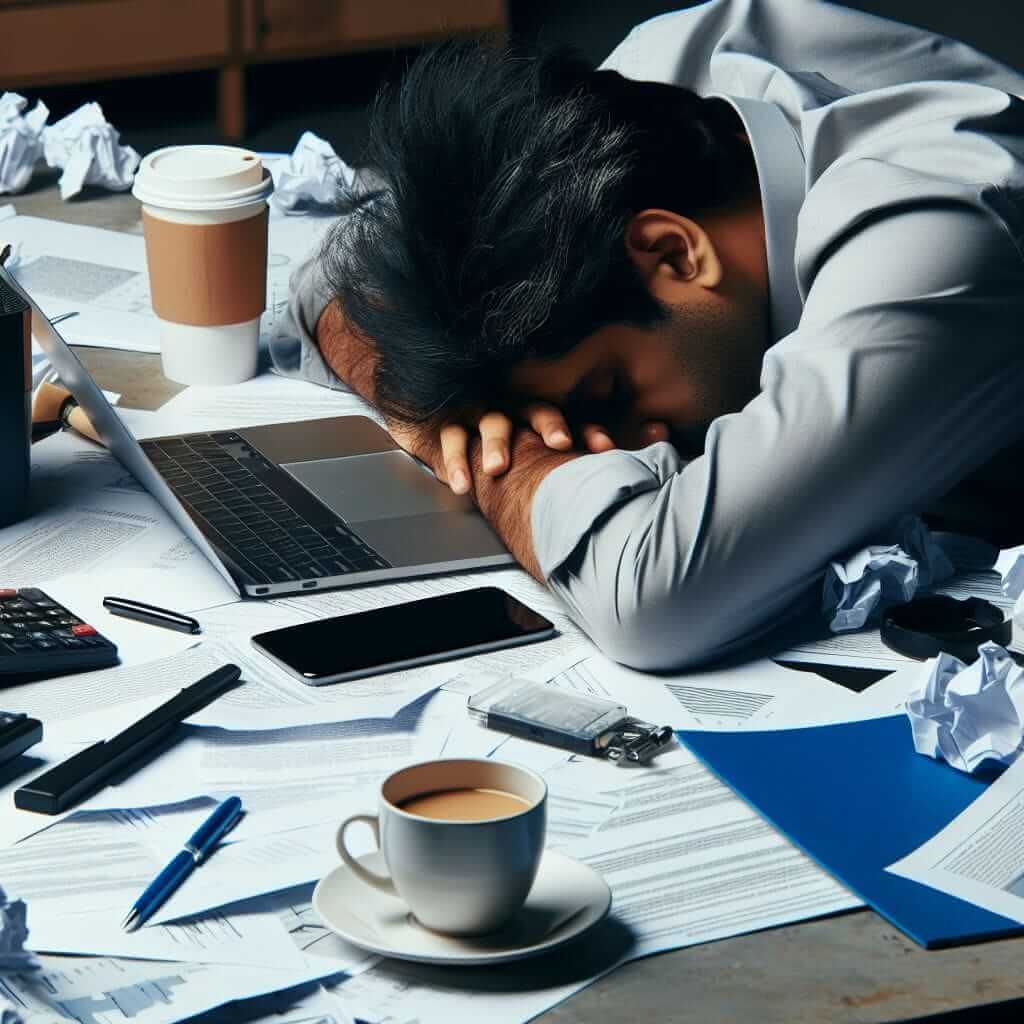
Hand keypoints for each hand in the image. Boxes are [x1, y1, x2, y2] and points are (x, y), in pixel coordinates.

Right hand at [436, 404, 668, 495]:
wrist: (467, 448)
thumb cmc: (526, 451)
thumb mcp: (568, 449)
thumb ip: (608, 443)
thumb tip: (661, 430)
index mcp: (550, 414)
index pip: (575, 417)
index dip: (591, 431)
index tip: (606, 449)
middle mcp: (520, 410)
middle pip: (535, 409)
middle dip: (549, 425)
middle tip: (561, 445)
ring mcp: (485, 416)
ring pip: (492, 420)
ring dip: (495, 442)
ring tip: (497, 468)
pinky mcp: (453, 427)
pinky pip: (450, 438)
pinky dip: (454, 460)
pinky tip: (461, 485)